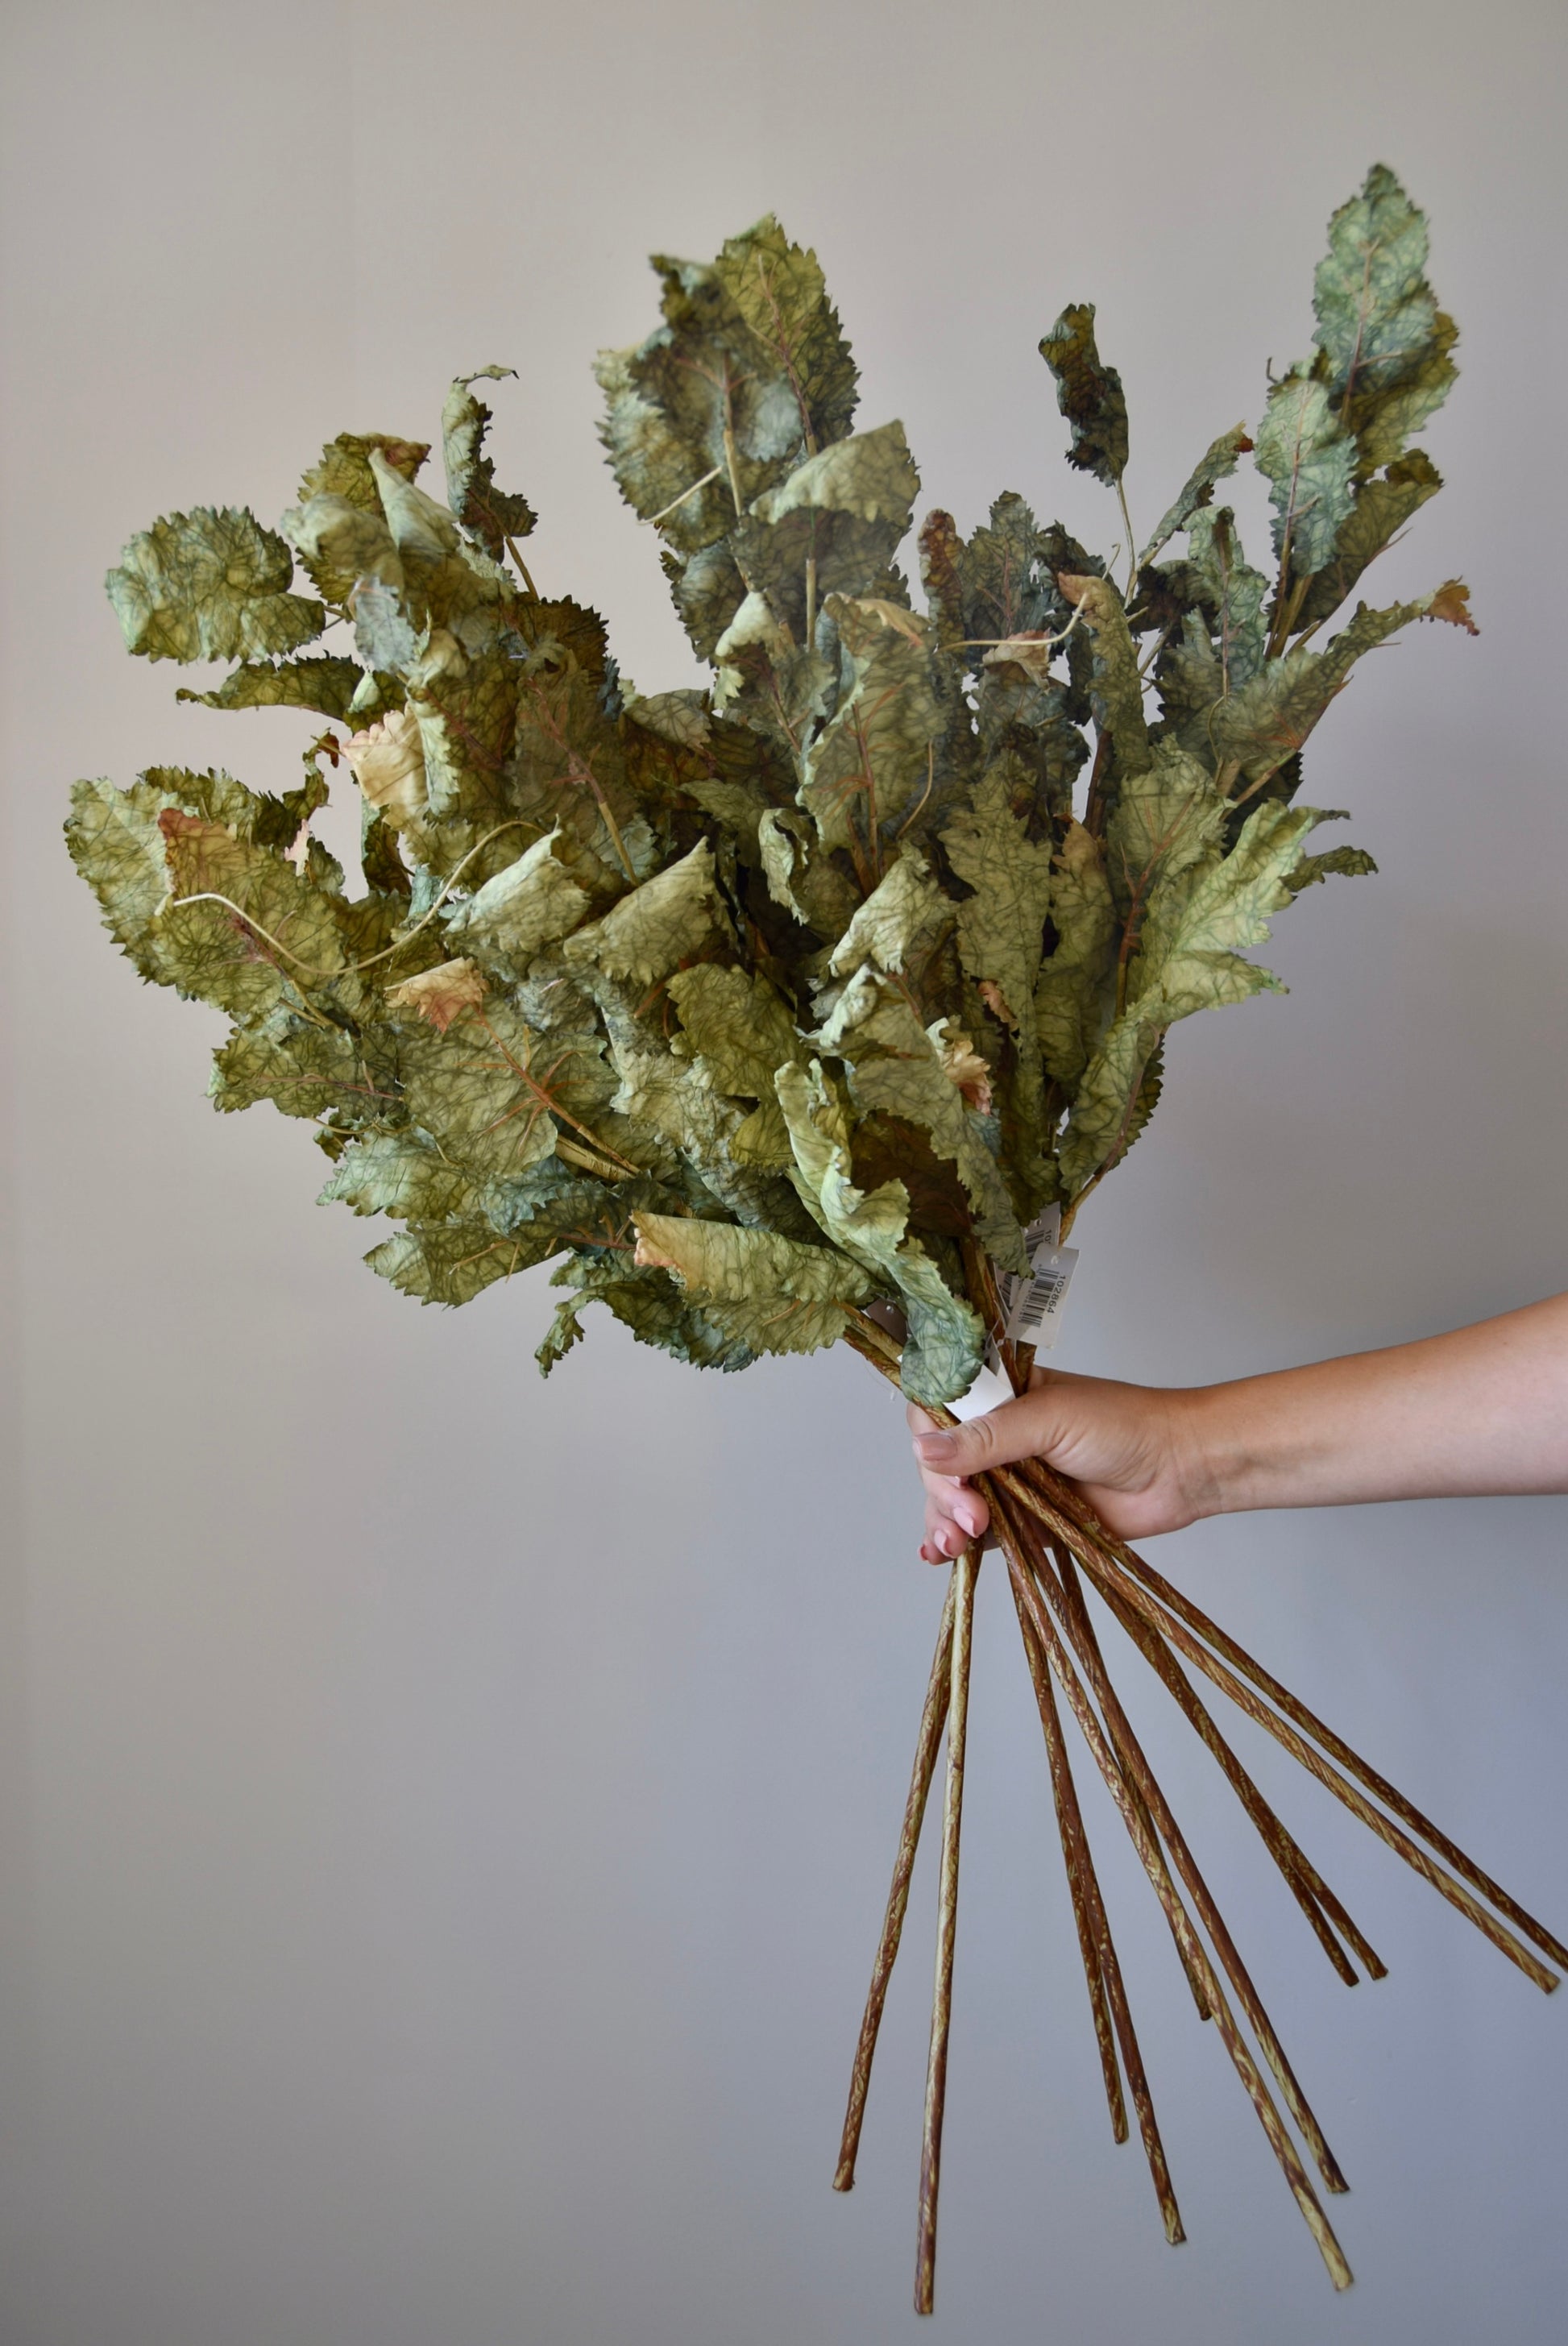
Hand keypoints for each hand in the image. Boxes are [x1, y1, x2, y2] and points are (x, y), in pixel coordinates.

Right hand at [908, 1367, 1204, 1560]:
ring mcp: (1010, 1480)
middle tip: (972, 1515)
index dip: (931, 1441)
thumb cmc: (1126, 1426)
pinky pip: (979, 1533)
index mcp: (1001, 1396)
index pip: (938, 1410)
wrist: (1180, 1471)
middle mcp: (999, 1436)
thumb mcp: (1050, 1419)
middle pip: (940, 1462)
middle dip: (944, 1492)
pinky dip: (955, 1544)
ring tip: (955, 1542)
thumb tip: (923, 1448)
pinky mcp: (1025, 1521)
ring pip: (952, 1500)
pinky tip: (941, 1554)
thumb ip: (988, 1436)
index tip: (948, 1471)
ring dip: (943, 1520)